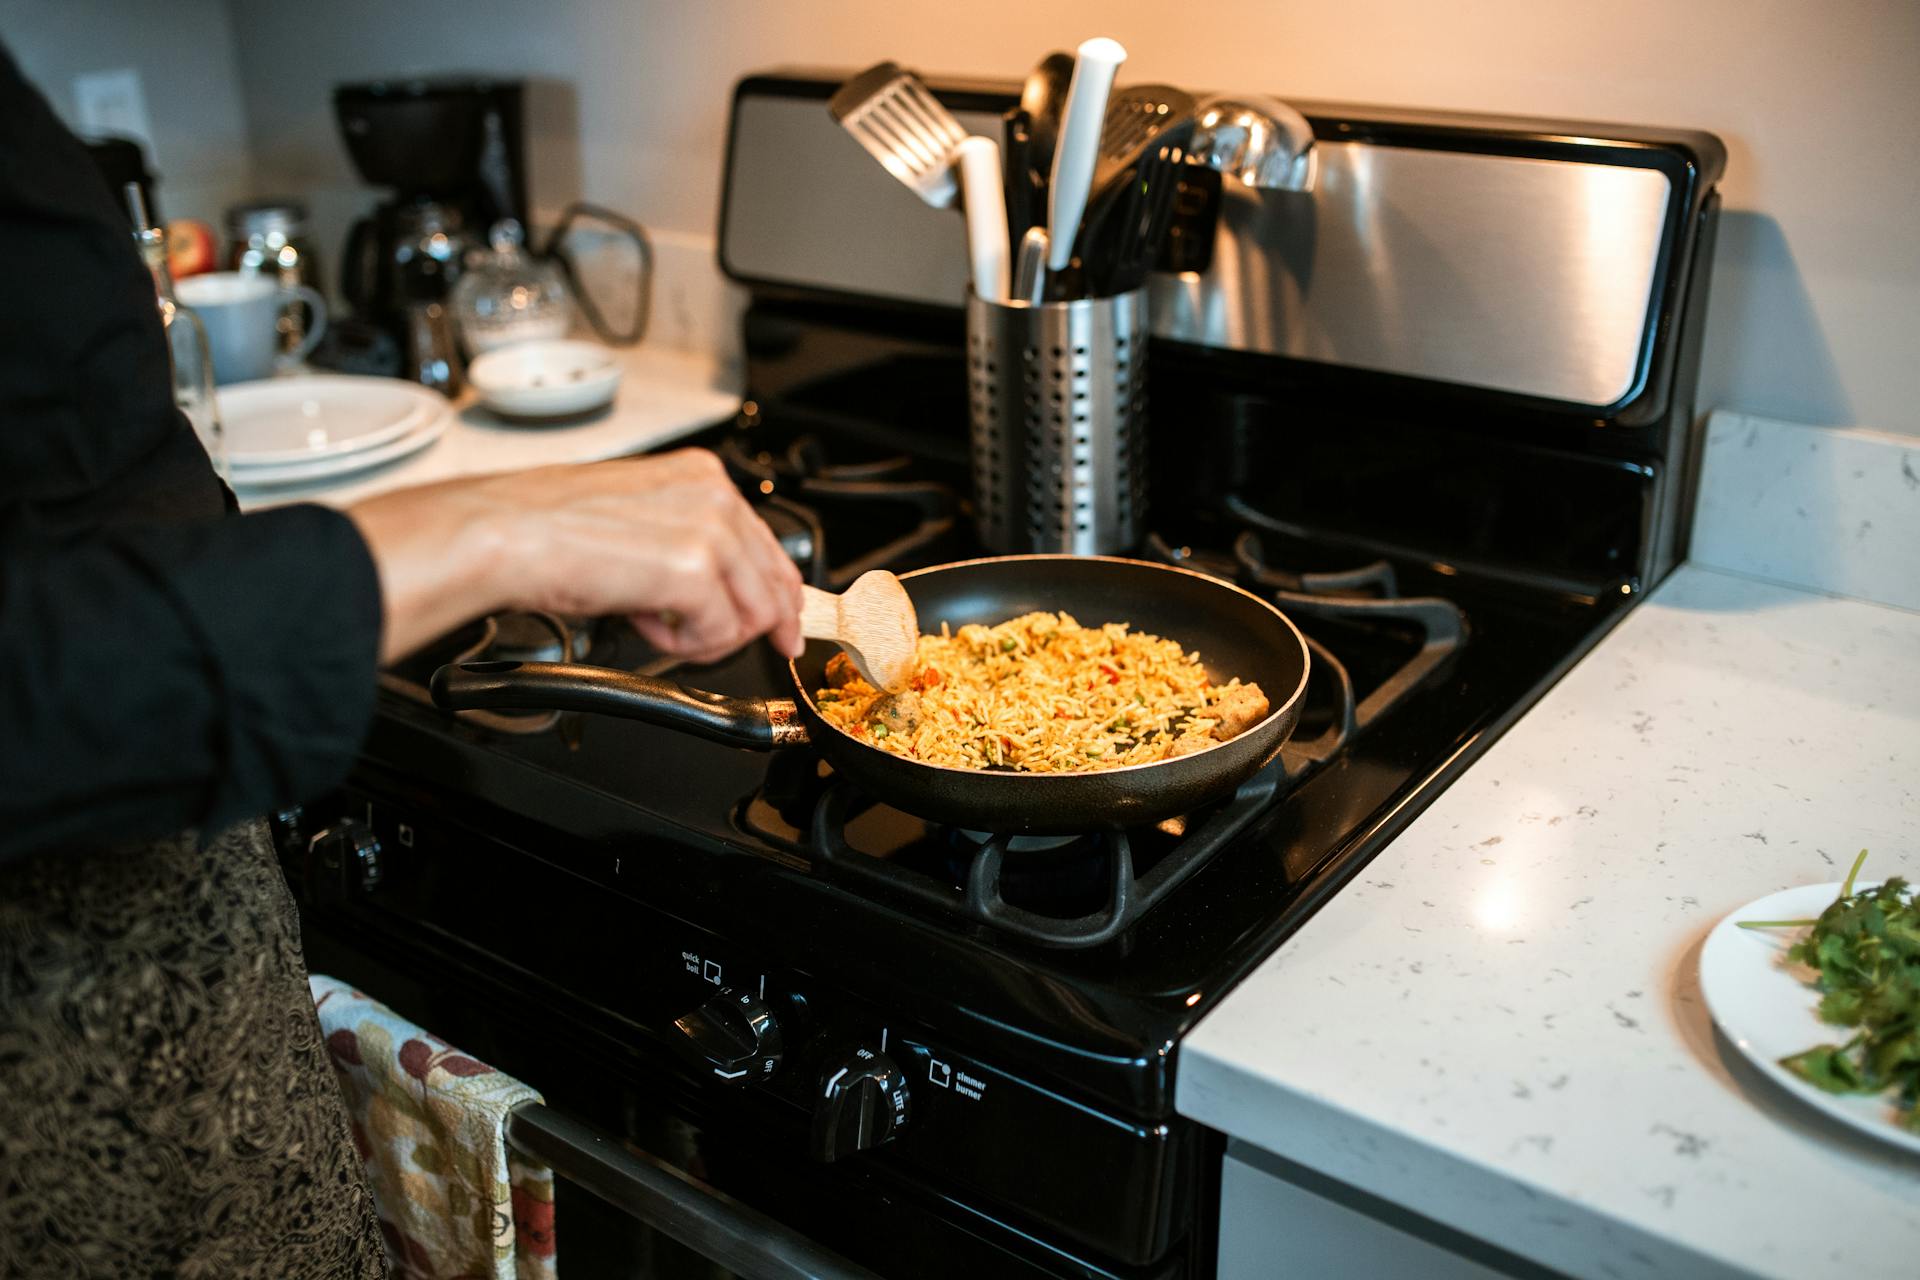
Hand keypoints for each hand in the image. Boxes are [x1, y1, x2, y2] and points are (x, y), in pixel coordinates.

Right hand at [347, 449, 804, 664]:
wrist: (505, 534)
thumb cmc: (550, 527)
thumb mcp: (639, 519)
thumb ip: (689, 544)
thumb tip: (720, 590)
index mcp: (703, 476)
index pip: (769, 547)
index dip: (778, 598)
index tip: (780, 629)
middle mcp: (714, 496)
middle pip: (773, 587)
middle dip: (745, 627)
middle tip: (709, 643)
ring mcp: (709, 531)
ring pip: (753, 617)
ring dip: (705, 637)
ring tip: (655, 623)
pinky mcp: (694, 571)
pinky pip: (719, 635)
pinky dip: (683, 645)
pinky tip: (644, 622)